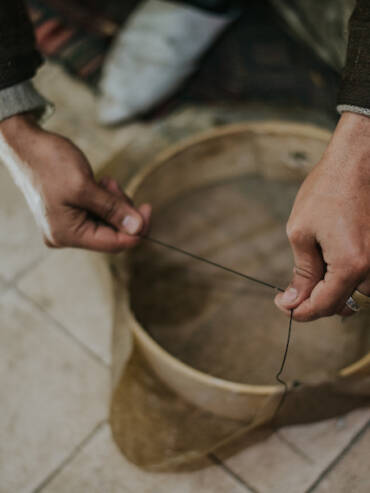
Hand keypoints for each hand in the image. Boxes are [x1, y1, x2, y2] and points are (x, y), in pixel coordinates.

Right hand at [0, 114, 150, 251]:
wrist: (26, 144)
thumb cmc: (50, 162)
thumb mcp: (85, 186)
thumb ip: (113, 209)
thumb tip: (138, 228)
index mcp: (67, 234)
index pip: (114, 243)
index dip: (136, 229)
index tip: (148, 208)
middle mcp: (66, 235)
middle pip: (111, 234)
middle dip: (122, 211)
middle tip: (116, 186)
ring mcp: (67, 225)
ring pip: (107, 222)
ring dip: (113, 202)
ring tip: (104, 181)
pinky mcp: (69, 214)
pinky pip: (97, 213)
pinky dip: (105, 199)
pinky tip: (100, 183)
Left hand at [275, 112, 369, 320]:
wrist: (357, 162)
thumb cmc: (327, 191)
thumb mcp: (301, 232)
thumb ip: (301, 272)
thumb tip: (293, 302)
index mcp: (350, 266)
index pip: (323, 306)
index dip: (299, 312)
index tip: (282, 306)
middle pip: (341, 305)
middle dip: (313, 302)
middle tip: (291, 290)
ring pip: (355, 294)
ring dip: (331, 291)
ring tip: (312, 270)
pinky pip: (364, 278)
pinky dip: (344, 278)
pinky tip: (328, 261)